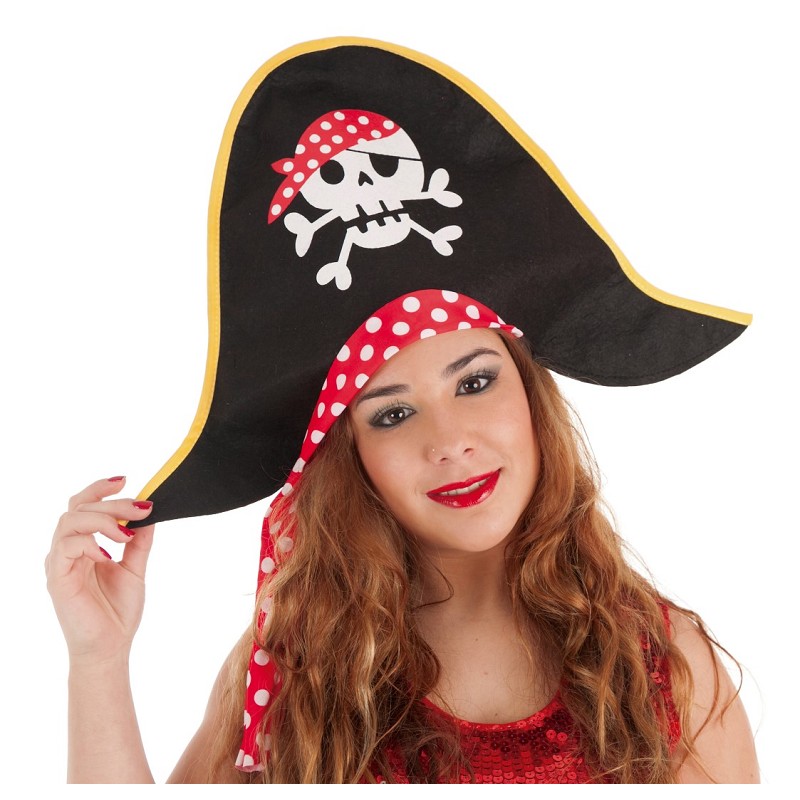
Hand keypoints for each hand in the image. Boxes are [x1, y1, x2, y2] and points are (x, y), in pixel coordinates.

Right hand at [45, 477, 154, 663]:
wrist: (112, 647)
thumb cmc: (118, 610)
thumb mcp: (135, 566)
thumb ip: (140, 540)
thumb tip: (149, 510)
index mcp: (84, 545)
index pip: (83, 505)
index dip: (100, 489)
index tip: (126, 480)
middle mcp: (67, 550)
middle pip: (78, 508)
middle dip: (112, 502)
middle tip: (141, 507)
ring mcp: (60, 563)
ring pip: (70, 521)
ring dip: (103, 519)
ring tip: (126, 533)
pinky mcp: (57, 579)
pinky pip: (66, 547)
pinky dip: (89, 542)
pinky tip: (109, 552)